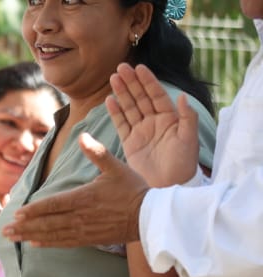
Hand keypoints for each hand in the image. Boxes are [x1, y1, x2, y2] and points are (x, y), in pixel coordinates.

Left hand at [2, 132, 146, 247]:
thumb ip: (97, 153)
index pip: (54, 204)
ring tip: (11, 237)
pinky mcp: (89, 239)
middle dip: (24, 226)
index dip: (35, 210)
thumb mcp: (116, 167)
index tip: (17, 213)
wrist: (150, 216)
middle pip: (47, 222)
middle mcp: (81, 216)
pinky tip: (33, 244)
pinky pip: (64, 243)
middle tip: (4, 230)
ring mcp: (85, 230)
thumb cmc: (133, 188)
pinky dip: (48, 243)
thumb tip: (83, 136)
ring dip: (30, 236)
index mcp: (85, 197)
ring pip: (52, 234)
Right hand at [107, 62, 199, 188]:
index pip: (156, 94)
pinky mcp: (130, 142)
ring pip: (130, 107)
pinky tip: (109, 100)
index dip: (148, 81)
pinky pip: (121, 124)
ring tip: (113, 78)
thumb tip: (182, 96)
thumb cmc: (183, 163)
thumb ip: (186, 117)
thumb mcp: (189, 139)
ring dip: (121, 93)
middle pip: (141, 97)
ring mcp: (141, 131)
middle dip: (131, 82)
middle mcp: (154, 121)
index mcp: (170, 117)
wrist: (168, 185)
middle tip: (121, 68)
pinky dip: (115, 112)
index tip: (139, 68)